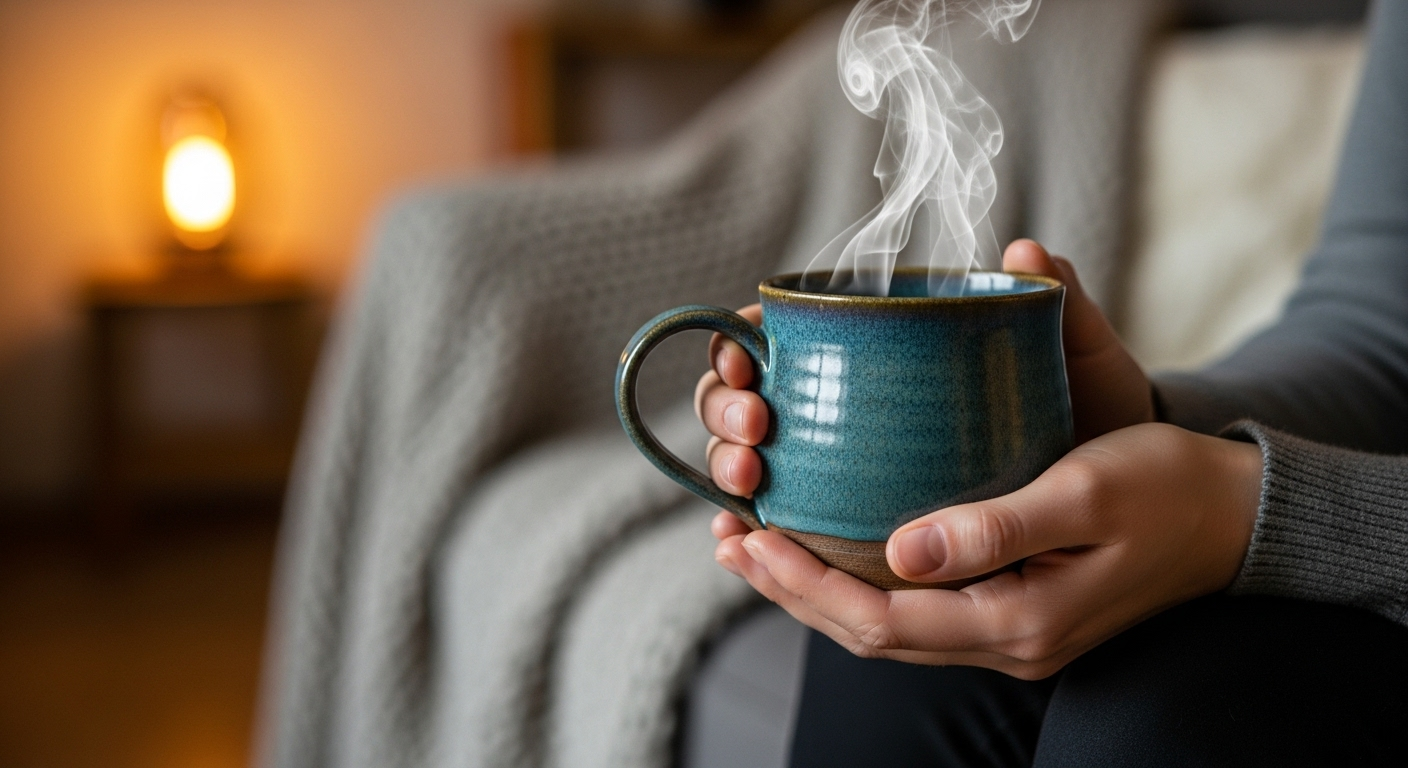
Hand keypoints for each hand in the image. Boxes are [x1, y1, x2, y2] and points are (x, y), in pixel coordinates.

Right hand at [694, 240, 1154, 501]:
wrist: (1115, 502)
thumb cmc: (1084, 418)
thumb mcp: (1079, 363)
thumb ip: (1061, 305)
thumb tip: (1027, 250)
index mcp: (873, 349)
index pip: (775, 335)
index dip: (740, 345)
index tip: (753, 363)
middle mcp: (840, 405)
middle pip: (741, 398)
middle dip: (724, 410)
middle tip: (757, 426)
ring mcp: (837, 468)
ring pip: (749, 461)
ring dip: (729, 468)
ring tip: (750, 485)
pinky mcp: (847, 525)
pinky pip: (780, 527)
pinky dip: (748, 533)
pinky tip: (735, 543)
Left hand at [712, 423, 1262, 677]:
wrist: (1234, 516)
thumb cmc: (1167, 488)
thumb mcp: (1086, 493)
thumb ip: (996, 526)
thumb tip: (900, 548)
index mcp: (1018, 622)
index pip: (881, 619)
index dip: (804, 585)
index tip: (746, 540)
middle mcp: (1005, 641)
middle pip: (870, 632)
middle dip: (791, 590)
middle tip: (727, 541)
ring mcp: (1008, 631)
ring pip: (888, 626)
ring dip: (817, 590)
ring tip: (755, 548)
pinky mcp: (1012, 607)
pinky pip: (916, 609)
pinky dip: (862, 582)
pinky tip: (834, 549)